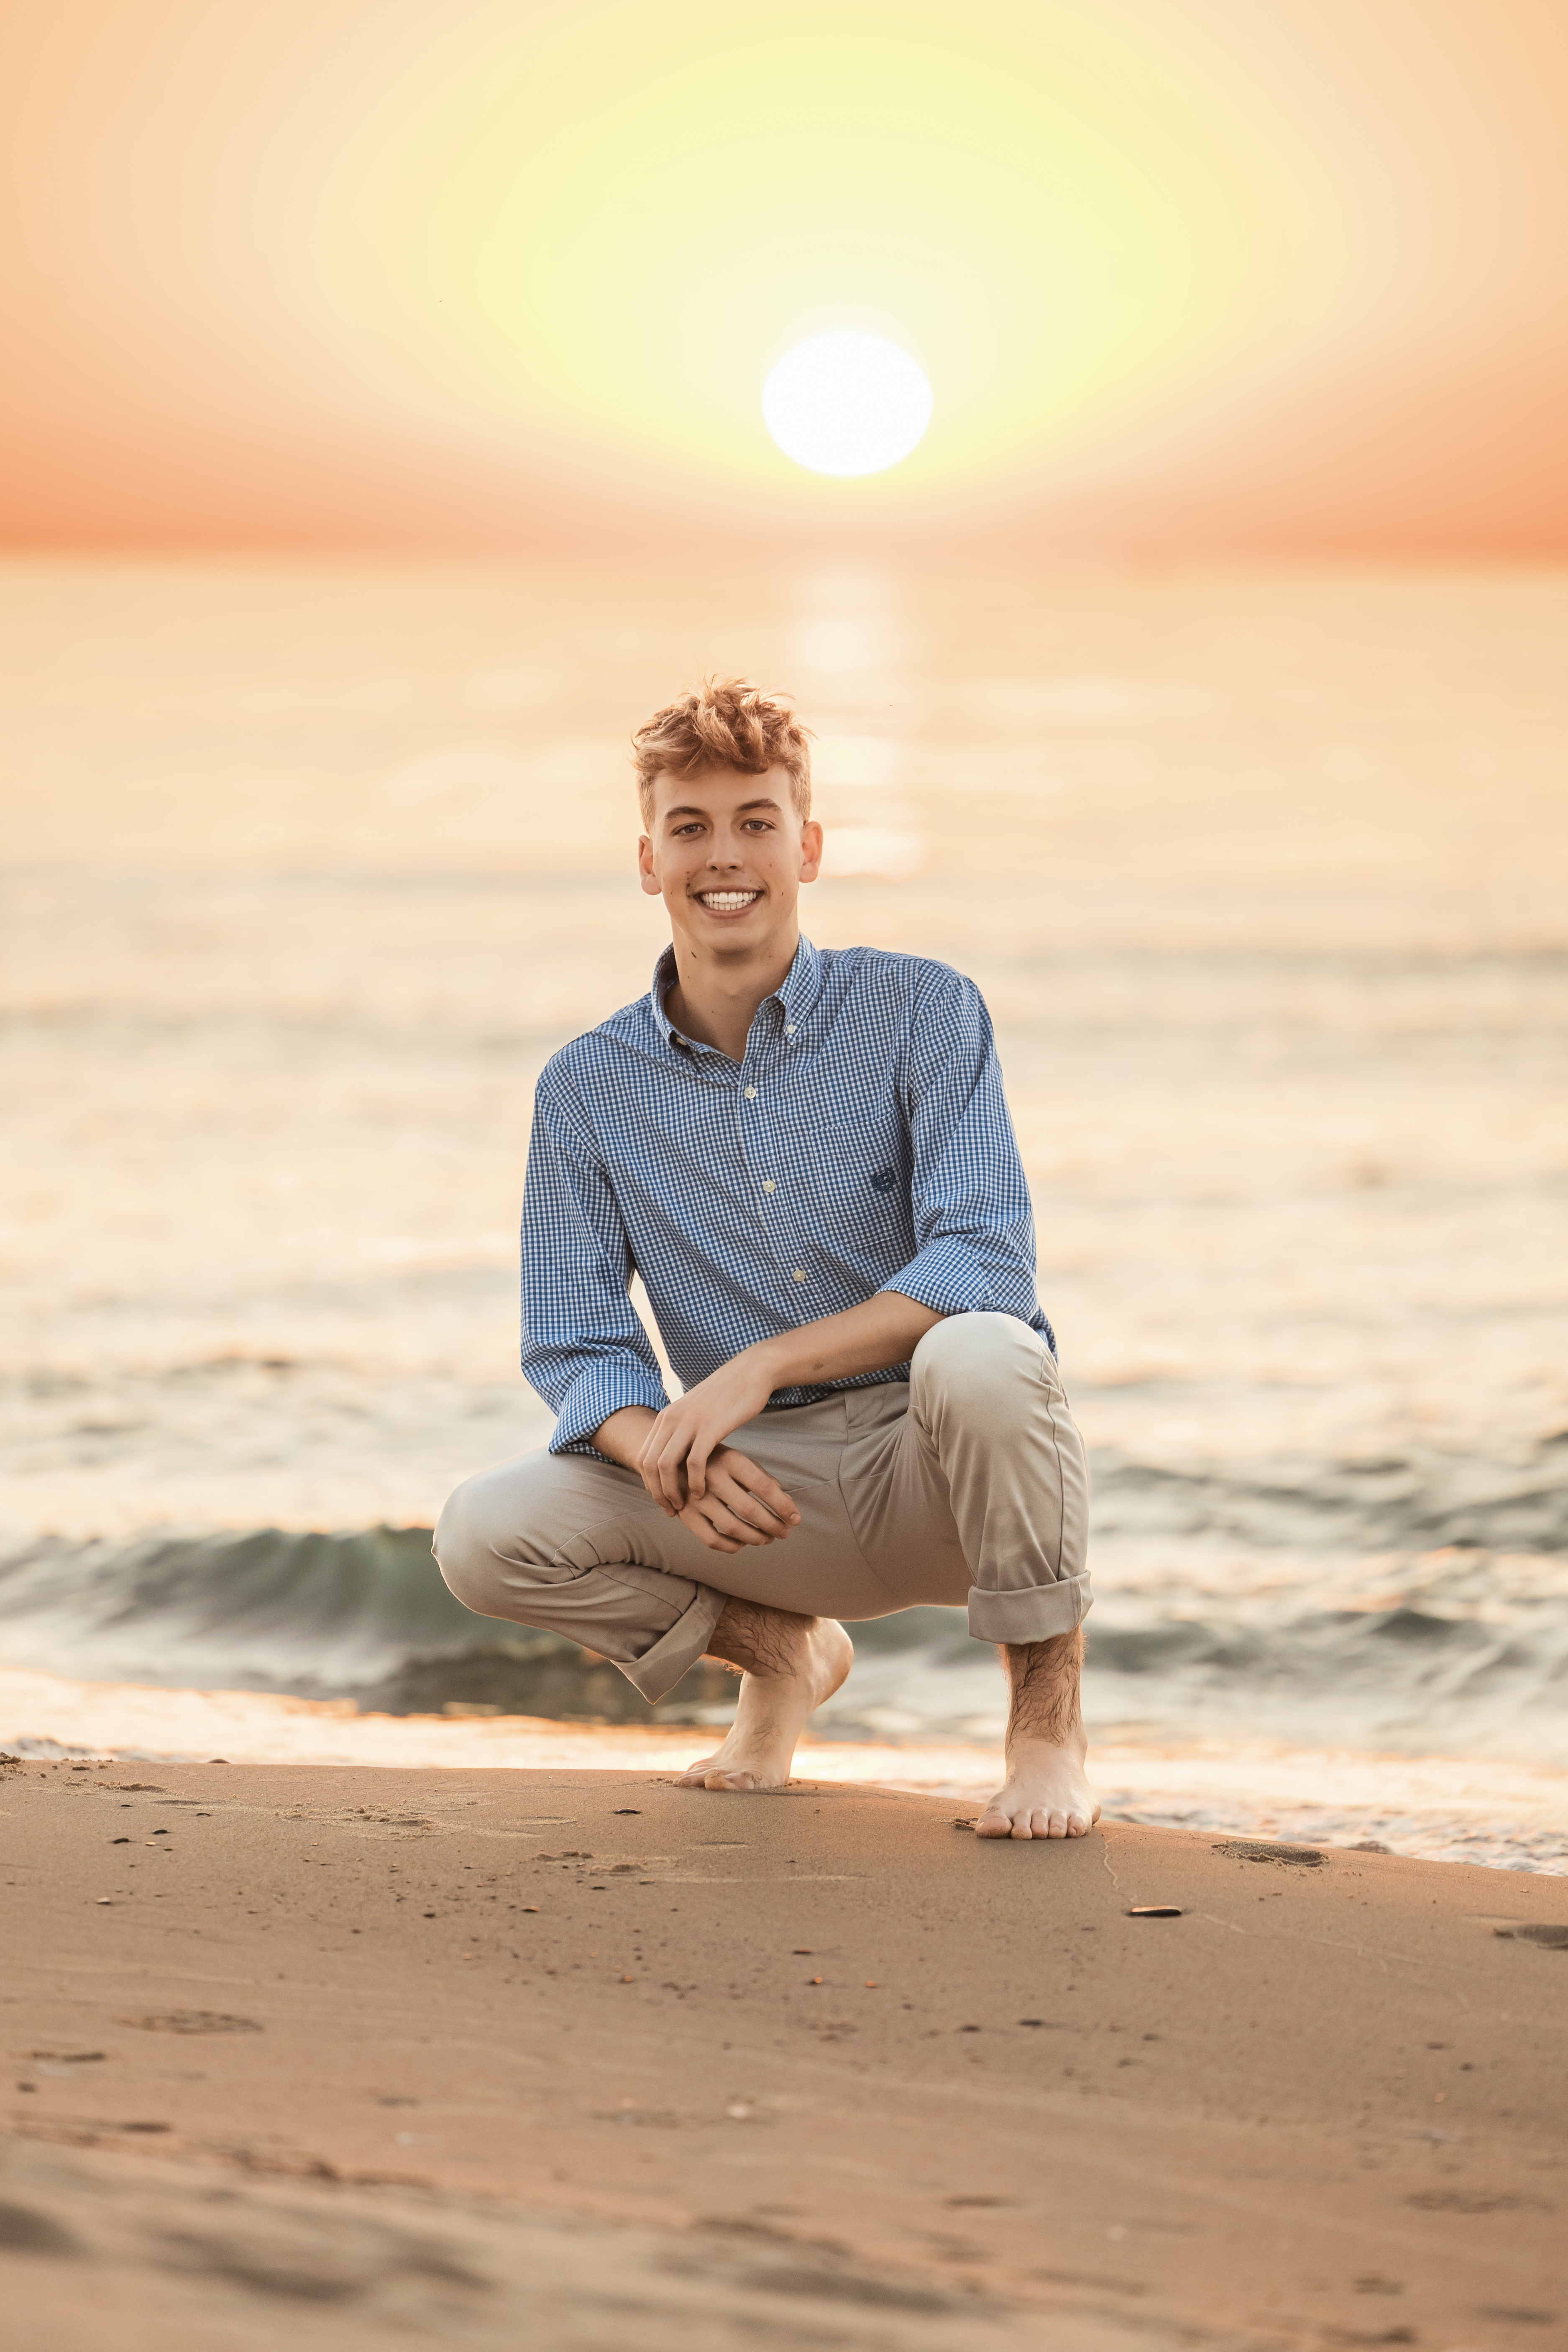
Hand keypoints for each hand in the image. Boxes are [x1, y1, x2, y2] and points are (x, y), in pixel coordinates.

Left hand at [636, 1349, 777, 1511]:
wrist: (750, 1373)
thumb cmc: (725, 1397)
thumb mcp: (693, 1411)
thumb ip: (680, 1430)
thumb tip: (674, 1454)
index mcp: (665, 1416)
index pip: (643, 1456)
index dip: (649, 1483)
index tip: (662, 1499)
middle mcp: (671, 1419)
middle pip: (649, 1464)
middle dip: (657, 1492)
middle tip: (670, 1509)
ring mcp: (689, 1422)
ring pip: (666, 1465)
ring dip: (672, 1491)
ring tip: (683, 1505)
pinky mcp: (710, 1428)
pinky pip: (694, 1463)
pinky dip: (694, 1482)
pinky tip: (701, 1493)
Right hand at [668, 1444, 801, 1553]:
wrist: (672, 1458)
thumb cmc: (716, 1460)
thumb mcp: (739, 1459)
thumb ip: (762, 1478)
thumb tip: (786, 1503)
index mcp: (731, 1460)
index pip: (764, 1487)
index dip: (783, 1506)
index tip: (796, 1519)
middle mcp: (712, 1477)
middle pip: (750, 1510)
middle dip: (773, 1525)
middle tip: (785, 1532)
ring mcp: (696, 1498)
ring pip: (733, 1528)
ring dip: (756, 1538)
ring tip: (769, 1538)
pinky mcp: (685, 1514)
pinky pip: (712, 1540)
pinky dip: (732, 1546)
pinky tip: (743, 1542)